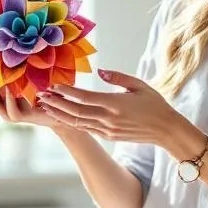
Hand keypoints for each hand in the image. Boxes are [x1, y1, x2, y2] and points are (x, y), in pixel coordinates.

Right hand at [0, 72, 59, 128]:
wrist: (56, 108)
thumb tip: (4, 47)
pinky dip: (8, 100)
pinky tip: (8, 89)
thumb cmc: (39, 88)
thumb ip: (13, 69)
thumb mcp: (23, 76)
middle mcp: (1, 106)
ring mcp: (10, 113)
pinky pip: (11, 111)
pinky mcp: (22, 117)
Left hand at [37, 69, 185, 144]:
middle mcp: (109, 119)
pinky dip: (72, 122)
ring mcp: (108, 130)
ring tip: (46, 105)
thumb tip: (99, 72)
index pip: (85, 97)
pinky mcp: (109, 136)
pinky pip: (86, 128)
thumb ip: (117, 77)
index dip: (67, 92)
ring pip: (78, 122)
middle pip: (76, 111)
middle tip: (41, 95)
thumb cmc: (155, 104)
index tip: (54, 84)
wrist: (166, 130)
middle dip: (56, 103)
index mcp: (116, 103)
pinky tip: (62, 116)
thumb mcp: (139, 85)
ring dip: (60, 114)